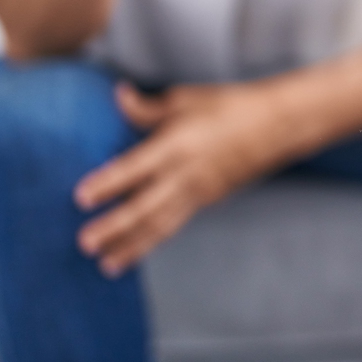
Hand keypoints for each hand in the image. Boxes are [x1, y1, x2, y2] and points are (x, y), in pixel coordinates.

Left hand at [73, 82, 287, 275]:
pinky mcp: (207, 200)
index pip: (135, 168)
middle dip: (114, 227)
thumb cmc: (232, 106)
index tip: (81, 197)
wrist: (279, 125)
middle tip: (85, 243)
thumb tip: (118, 96)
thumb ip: (149, 108)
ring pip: (160, 224)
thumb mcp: (188, 99)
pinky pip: (174, 224)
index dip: (108, 184)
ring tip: (106, 264)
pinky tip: (134, 250)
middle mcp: (186, 174)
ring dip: (131, 245)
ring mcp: (199, 191)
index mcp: (177, 145)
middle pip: (144, 207)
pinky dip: (152, 240)